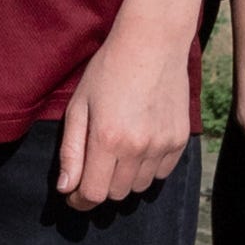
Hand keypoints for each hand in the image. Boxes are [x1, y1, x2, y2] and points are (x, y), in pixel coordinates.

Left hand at [56, 2, 198, 210]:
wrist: (153, 43)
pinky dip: (147, 169)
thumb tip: (66, 188)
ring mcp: (162, 145)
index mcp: (107, 139)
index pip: (93, 194)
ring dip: (124, 179)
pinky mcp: (179, 140)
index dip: (80, 200)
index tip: (73, 194)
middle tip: (93, 166)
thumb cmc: (108, 71)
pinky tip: (139, 145)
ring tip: (117, 150)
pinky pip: (161, 173)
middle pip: (116, 194)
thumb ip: (71, 151)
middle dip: (100, 186)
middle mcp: (137, 148)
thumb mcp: (79, 106)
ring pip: (139, 187)